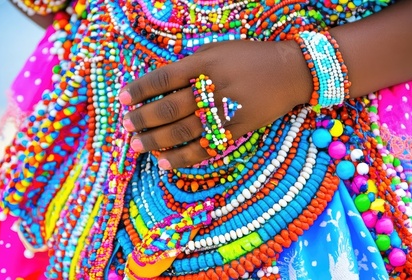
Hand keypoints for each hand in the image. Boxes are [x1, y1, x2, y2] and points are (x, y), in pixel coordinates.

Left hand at [119, 40, 311, 169]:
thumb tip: (159, 86)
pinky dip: (181, 158)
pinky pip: (204, 148)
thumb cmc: (249, 57)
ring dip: (154, 141)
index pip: (161, 79)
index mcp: (202, 64)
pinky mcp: (236, 130)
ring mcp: (223, 112)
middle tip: (125, 127)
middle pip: (167, 108)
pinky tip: (163, 163)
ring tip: (136, 146)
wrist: (289, 71)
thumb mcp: (217, 51)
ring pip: (181, 132)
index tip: (122, 100)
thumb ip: (189, 66)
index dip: (138, 90)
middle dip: (141, 119)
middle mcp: (210, 88)